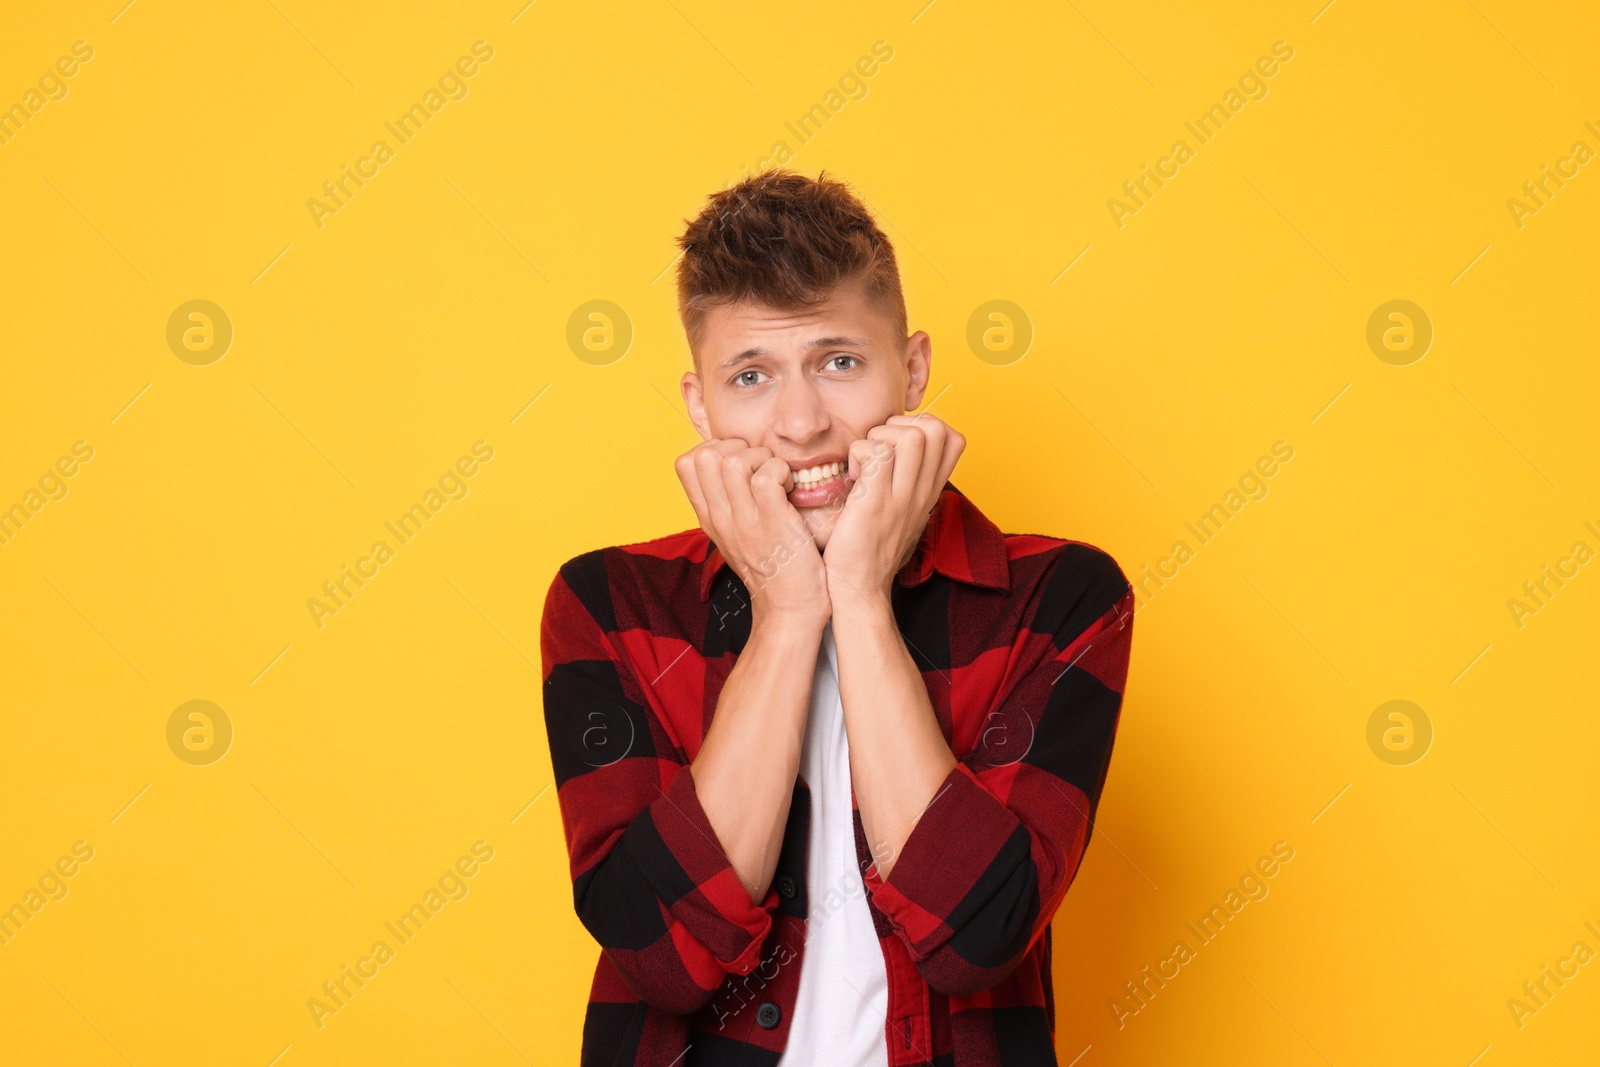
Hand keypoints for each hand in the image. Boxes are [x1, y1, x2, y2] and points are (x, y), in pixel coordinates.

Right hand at [675, 438, 830, 623]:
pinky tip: (791, 489)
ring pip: (734, 460)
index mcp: (709, 517)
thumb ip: (725, 504)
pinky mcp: (772, 522)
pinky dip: (781, 471)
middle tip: (760, 466)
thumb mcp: (734, 536)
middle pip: (704, 455)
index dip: (715, 448)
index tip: (740, 463)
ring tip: (777, 478)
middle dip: (738, 447)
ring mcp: (744, 520)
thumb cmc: (771, 568)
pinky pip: (766, 475)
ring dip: (762, 458)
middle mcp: (720, 517)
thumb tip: (727, 468)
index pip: (685, 463)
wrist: (789, 609)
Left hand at [823, 414, 964, 603]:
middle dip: (900, 425)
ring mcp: (901, 498)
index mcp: (930, 492)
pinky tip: (852, 477)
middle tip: (878, 450)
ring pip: (911, 436)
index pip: (954, 438)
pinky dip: (859, 454)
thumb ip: (910, 482)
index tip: (897, 446)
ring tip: (865, 462)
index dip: (923, 426)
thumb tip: (900, 451)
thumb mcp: (905, 512)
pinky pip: (876, 454)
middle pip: (936, 428)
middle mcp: (922, 492)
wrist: (860, 587)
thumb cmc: (872, 547)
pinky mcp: (875, 503)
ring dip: (879, 436)